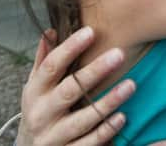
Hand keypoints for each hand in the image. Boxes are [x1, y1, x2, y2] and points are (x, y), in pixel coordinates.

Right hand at [16, 27, 134, 145]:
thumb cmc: (41, 110)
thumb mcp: (36, 87)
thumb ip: (44, 60)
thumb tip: (52, 30)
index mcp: (34, 92)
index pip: (51, 66)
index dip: (70, 48)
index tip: (91, 31)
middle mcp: (41, 115)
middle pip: (69, 90)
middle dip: (94, 72)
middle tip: (119, 54)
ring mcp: (54, 136)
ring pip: (83, 119)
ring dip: (108, 101)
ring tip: (131, 85)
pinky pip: (89, 142)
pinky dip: (106, 130)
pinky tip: (123, 116)